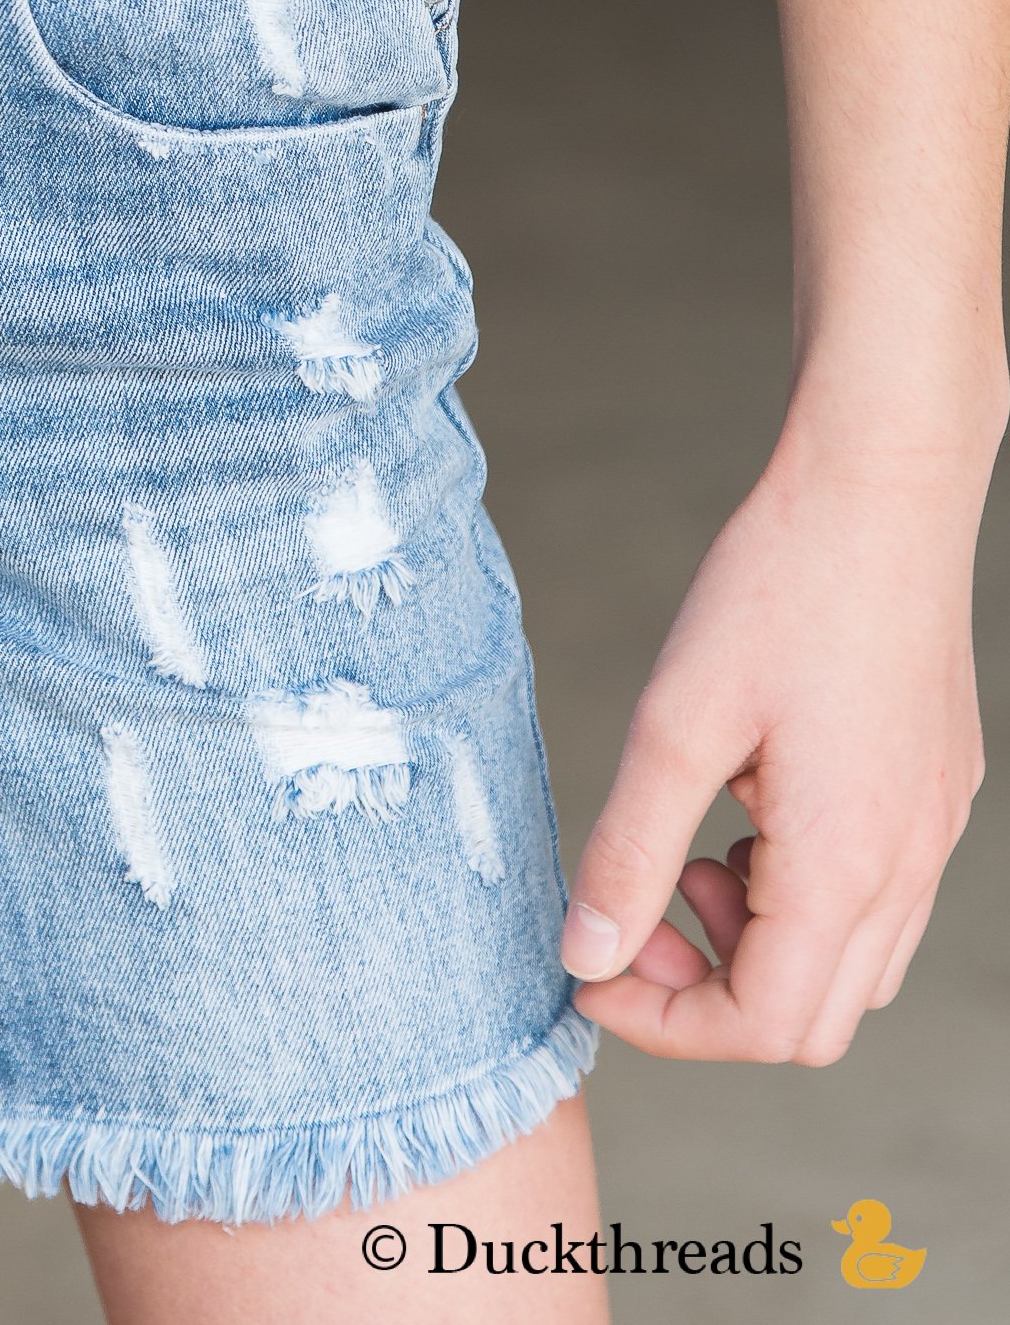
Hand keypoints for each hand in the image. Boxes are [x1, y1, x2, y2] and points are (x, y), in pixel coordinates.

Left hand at [560, 434, 985, 1063]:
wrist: (881, 492)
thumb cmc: (778, 591)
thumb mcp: (675, 722)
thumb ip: (628, 849)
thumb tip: (583, 956)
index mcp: (845, 865)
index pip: (763, 1027)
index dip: (663, 1023)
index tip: (589, 973)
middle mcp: (908, 867)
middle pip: (812, 1020)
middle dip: (707, 991)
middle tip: (635, 908)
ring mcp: (934, 832)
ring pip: (852, 965)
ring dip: (758, 943)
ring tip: (692, 845)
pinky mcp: (936, 791)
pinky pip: (878, 897)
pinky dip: (801, 892)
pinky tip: (749, 800)